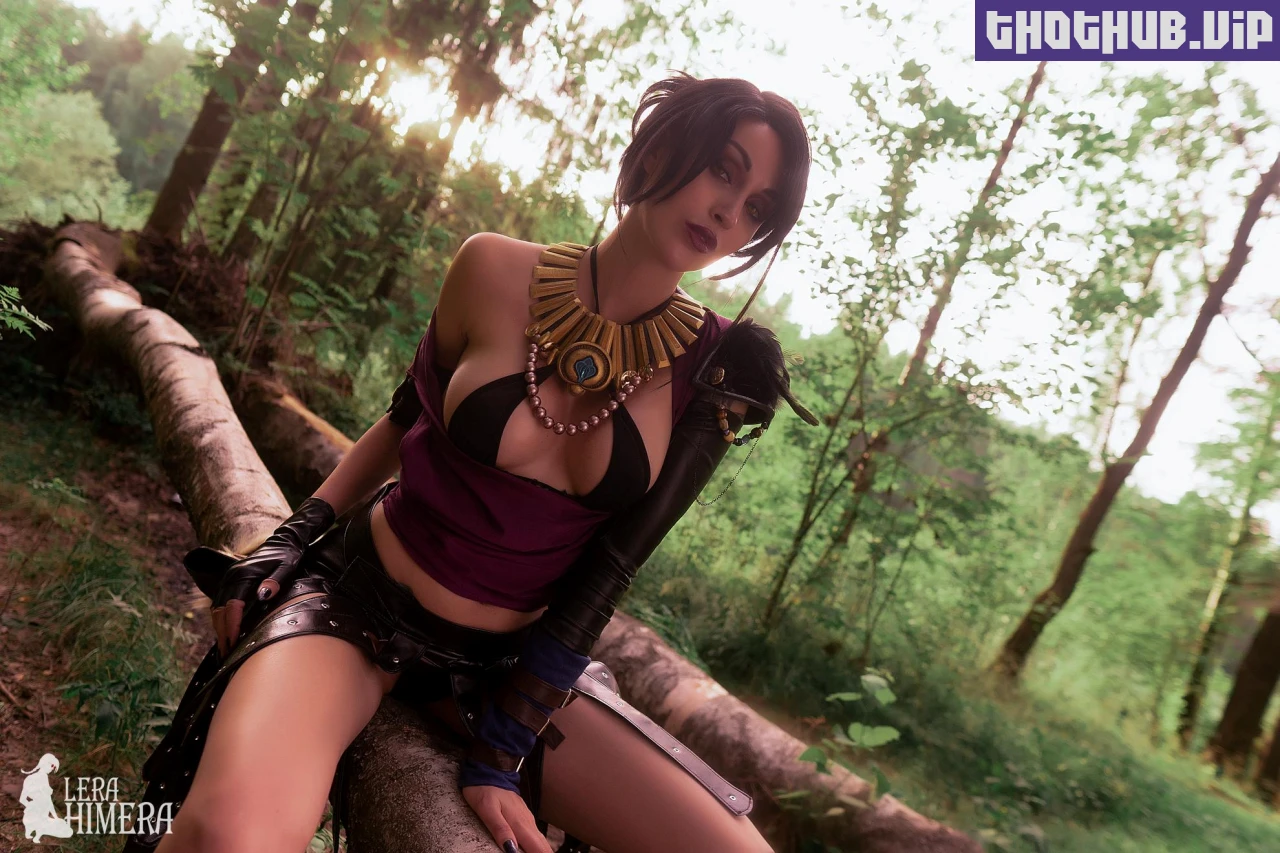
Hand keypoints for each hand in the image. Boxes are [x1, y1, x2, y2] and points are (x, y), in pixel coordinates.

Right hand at [210, 496, 333, 657]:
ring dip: (220, 628)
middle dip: (223, 632)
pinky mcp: (230, 583)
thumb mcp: (287, 567)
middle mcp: (231, 577)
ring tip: (226, 649)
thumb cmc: (288, 556)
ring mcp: (228, 579)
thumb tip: (263, 595)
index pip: (233, 605)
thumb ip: (275, 581)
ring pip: (217, 609)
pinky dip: (221, 620)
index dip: (233, 625)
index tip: (234, 642)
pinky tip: (227, 633)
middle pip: (220, 610)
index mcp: (243, 575)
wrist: (283, 541)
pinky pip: (219, 605)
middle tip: (228, 653)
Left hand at [462, 785, 552, 852]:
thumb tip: (511, 850)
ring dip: (542, 850)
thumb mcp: (487, 810)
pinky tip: (534, 849)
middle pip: (543, 846)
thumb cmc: (485, 790)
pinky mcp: (524, 816)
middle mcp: (527, 822)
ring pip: (541, 840)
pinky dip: (538, 845)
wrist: (490, 770)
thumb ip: (500, 829)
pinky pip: (535, 834)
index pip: (538, 848)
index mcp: (519, 823)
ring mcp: (527, 818)